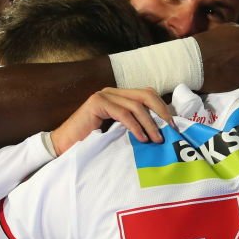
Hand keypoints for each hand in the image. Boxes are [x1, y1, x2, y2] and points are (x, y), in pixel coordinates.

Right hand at [50, 88, 175, 154]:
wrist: (65, 147)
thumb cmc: (93, 144)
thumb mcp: (120, 134)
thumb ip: (136, 127)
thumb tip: (162, 133)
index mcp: (120, 97)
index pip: (148, 95)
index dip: (163, 109)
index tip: (174, 127)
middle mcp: (113, 92)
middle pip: (146, 95)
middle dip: (162, 112)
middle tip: (171, 130)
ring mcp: (104, 95)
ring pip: (137, 105)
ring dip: (150, 123)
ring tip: (157, 139)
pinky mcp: (97, 103)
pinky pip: (123, 113)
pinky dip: (135, 126)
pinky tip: (141, 138)